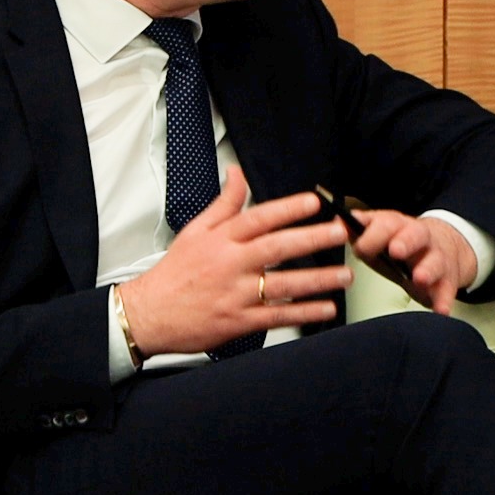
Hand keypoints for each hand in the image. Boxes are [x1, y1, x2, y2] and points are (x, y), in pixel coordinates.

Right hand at [119, 166, 351, 354]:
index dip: (287, 208)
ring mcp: (236, 294)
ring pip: (283, 284)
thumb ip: (223, 204)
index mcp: (221, 239)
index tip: (314, 202)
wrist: (148, 314)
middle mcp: (230, 264)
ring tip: (345, 274)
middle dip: (312, 239)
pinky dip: (304, 312)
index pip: (258, 218)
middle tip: (340, 233)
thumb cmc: (174, 272)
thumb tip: (238, 173)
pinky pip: (278, 316)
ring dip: (318, 279)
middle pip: (277, 248)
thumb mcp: (194, 231)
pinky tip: (326, 308)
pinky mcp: (239, 321)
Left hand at [348, 210, 477, 315]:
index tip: (361, 247)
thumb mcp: (380, 234)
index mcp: (398, 226)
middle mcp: (420, 238)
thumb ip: (359, 230)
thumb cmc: (402, 244)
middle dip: (405, 242)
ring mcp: (436, 257)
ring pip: (435, 261)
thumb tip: (337, 219)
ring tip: (420, 278)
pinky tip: (440, 310)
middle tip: (395, 251)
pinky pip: (447, 289)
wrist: (445, 246)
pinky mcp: (447, 279)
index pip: (386, 224)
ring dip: (428, 269)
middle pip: (415, 235)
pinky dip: (444, 300)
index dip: (374, 234)